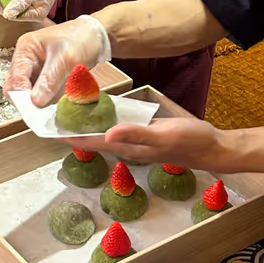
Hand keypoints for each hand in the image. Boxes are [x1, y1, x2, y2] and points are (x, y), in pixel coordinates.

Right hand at [3, 15, 111, 105]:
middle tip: (44, 108)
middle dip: (29, 99)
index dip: (22, 93)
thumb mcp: (66, 58)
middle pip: (17, 87)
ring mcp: (36, 71)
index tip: (34, 106)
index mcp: (26, 49)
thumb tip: (35, 101)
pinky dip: (51, 99)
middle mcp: (26, 61)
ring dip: (42, 100)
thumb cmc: (80, 38)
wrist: (96, 36)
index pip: (15, 76)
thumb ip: (50, 79)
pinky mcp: (45, 80)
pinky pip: (43, 95)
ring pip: (30, 94)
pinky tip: (62, 96)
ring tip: (58, 98)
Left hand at [66, 117, 228, 171]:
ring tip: (69, 115)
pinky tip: (101, 114)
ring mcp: (136, 142)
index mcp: (128, 148)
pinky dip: (105, 122)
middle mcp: (128, 147)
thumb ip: (136, 134)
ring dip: (87, 128)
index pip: (92, 142)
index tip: (51, 131)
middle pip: (94, 140)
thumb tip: (107, 135)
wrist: (212, 147)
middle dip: (73, 132)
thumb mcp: (163, 135)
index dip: (71, 137)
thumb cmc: (190, 141)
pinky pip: (118, 129)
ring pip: (104, 135)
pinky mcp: (144, 135)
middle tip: (53, 119)